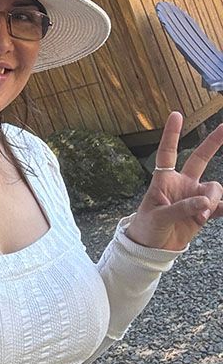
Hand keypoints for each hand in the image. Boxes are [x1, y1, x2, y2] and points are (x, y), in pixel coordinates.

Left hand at [126, 112, 222, 250]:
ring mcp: (194, 197)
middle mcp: (182, 184)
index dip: (172, 134)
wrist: (152, 249)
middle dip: (213, 142)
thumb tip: (205, 201)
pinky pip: (220, 207)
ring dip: (213, 198)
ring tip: (202, 214)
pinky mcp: (204, 213)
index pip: (168, 152)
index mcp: (164, 180)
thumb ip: (182, 208)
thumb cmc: (147, 227)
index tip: (176, 114)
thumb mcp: (158, 216)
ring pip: (214, 188)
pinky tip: (220, 210)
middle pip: (200, 159)